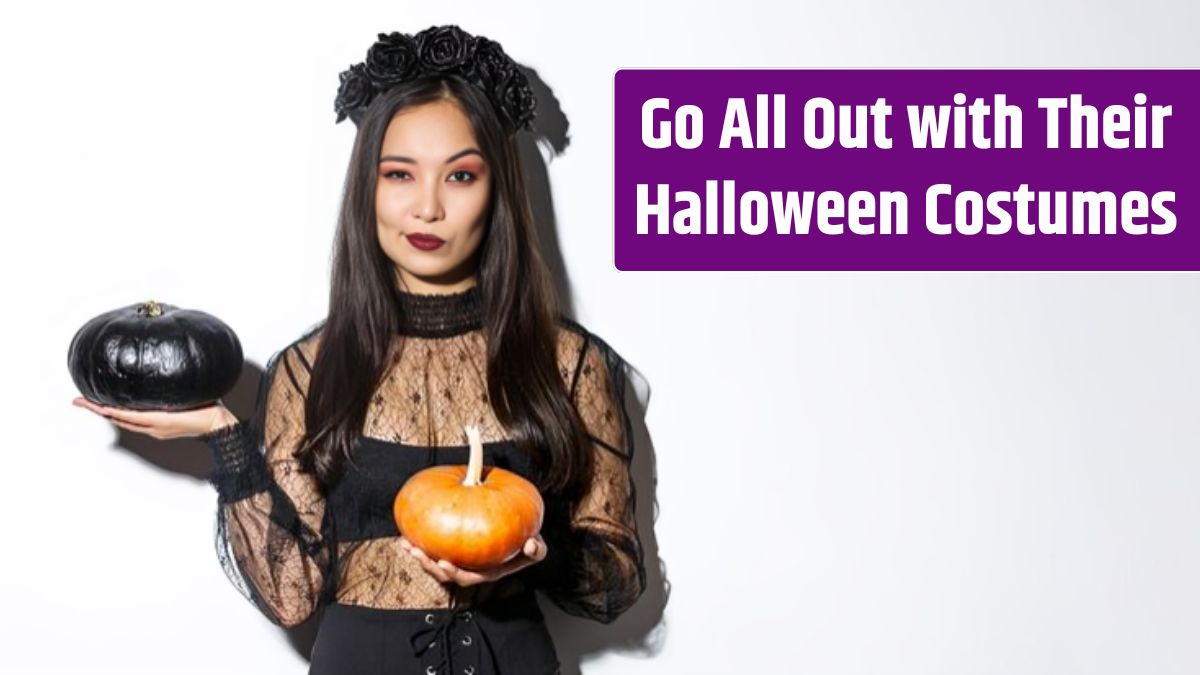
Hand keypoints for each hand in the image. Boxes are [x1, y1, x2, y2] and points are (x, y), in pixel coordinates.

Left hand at [72, 396, 237, 439]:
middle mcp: (152, 427)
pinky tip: (122, 408)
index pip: (121, 414)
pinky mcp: (162, 427)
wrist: (220, 426)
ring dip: (108, 413)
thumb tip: (151, 389)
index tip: (85, 402)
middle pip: (117, 418)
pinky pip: (136, 422)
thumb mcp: (187, 402)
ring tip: (95, 404)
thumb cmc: (209, 413)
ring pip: (125, 421)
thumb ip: (169, 396)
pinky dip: (123, 415)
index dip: (102, 408)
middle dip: (97, 410)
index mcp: (156, 421)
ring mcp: (156, 429)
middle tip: (79, 401)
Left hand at [399, 535, 547, 586]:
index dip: (454, 573)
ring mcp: (461, 561)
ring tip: (407, 544)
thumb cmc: (527, 543)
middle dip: (429, 566)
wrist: (519, 534)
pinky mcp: (453, 550)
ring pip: (436, 565)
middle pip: (446, 574)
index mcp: (488, 572)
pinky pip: (435, 550)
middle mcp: (471, 570)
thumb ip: (537, 549)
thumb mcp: (537, 547)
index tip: (443, 563)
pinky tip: (410, 532)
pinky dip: (422, 543)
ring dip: (420, 556)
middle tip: (418, 553)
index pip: (468, 577)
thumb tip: (531, 545)